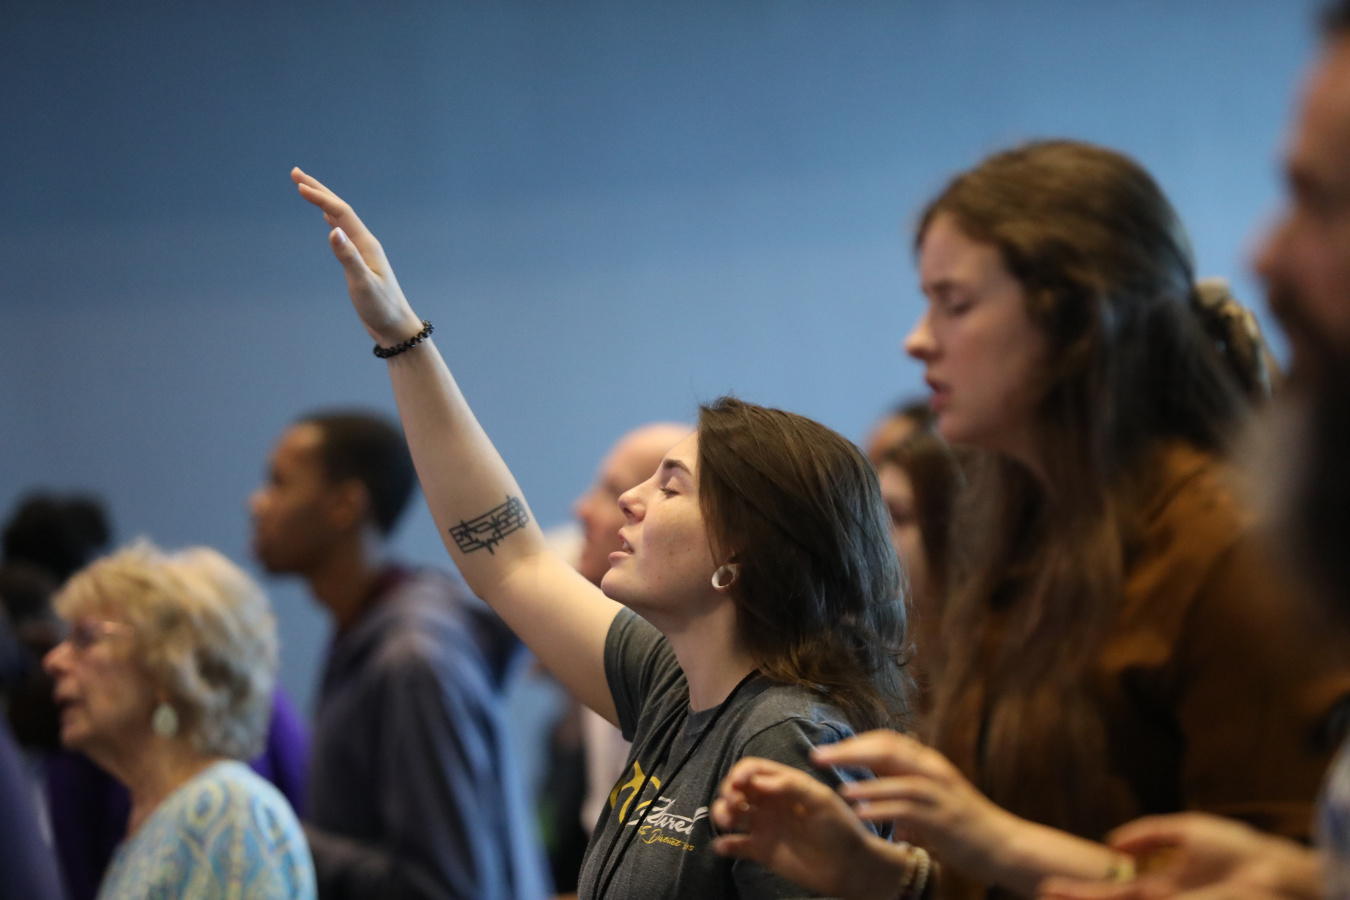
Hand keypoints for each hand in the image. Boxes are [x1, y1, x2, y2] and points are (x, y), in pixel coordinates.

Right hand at [291, 167, 424, 345]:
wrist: (395, 327)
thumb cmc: (380, 308)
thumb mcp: (362, 284)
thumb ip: (348, 258)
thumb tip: (333, 231)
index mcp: (366, 244)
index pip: (341, 212)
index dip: (320, 197)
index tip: (298, 185)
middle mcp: (365, 243)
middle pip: (340, 209)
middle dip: (319, 190)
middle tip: (296, 173)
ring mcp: (363, 251)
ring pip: (340, 219)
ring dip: (323, 202)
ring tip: (306, 188)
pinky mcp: (360, 261)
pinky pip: (344, 233)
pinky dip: (332, 220)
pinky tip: (328, 219)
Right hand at [710, 757, 920, 899]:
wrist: (850, 868)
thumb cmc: (841, 828)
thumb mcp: (821, 800)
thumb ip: (791, 785)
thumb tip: (757, 780)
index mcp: (785, 785)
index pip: (755, 770)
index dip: (742, 773)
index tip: (737, 784)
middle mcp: (771, 803)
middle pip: (737, 790)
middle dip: (728, 792)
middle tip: (733, 804)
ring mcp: (765, 827)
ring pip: (732, 814)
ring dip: (722, 814)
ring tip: (727, 823)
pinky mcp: (762, 851)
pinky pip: (736, 845)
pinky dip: (724, 844)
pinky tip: (723, 845)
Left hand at [815, 730, 1020, 885]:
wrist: (1004, 844)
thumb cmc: (963, 821)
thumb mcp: (932, 794)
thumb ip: (902, 783)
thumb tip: (869, 780)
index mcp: (928, 762)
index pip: (886, 740)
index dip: (854, 742)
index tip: (826, 750)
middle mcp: (933, 770)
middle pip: (886, 749)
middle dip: (849, 752)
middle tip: (818, 757)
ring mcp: (940, 793)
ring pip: (898, 777)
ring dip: (865, 782)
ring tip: (838, 789)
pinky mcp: (944, 819)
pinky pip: (909, 810)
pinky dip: (883, 810)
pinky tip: (862, 813)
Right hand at [1039, 814, 1321, 899]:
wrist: (1272, 872)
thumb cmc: (1238, 850)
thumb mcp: (1186, 829)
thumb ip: (1149, 832)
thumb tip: (1112, 843)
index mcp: (1162, 886)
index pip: (1114, 891)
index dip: (1084, 888)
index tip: (1053, 883)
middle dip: (1074, 897)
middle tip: (1041, 891)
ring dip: (1080, 898)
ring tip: (1046, 892)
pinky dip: (1100, 897)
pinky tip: (1078, 894)